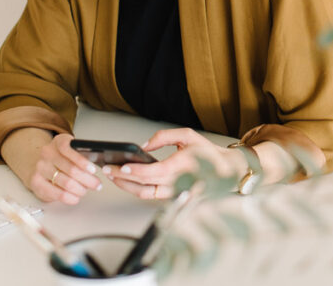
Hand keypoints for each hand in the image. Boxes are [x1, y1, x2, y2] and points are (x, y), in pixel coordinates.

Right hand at [2, 129, 102, 204]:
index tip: (93, 170)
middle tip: (97, 185)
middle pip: (71, 169)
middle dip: (87, 179)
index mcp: (58, 141)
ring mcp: (40, 167)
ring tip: (86, 191)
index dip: (82, 161)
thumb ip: (82, 155)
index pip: (69, 149)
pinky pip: (57, 193)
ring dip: (80, 189)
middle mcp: (47, 153)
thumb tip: (96, 168)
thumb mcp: (72, 152)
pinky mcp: (36, 182)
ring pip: (65, 182)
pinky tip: (76, 197)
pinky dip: (70, 197)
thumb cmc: (62, 159)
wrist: (41, 166)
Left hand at [103, 128, 243, 199]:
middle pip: (143, 185)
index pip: (152, 173)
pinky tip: (127, 181)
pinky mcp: (172, 196)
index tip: (120, 166)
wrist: (225, 171)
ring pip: (144, 194)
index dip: (133, 172)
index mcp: (181, 166)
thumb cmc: (208, 153)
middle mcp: (176, 182)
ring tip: (113, 176)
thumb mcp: (187, 135)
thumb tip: (144, 145)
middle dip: (122, 178)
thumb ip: (164, 137)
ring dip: (126, 187)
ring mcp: (173, 192)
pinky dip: (136, 189)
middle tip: (107, 170)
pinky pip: (150, 195)